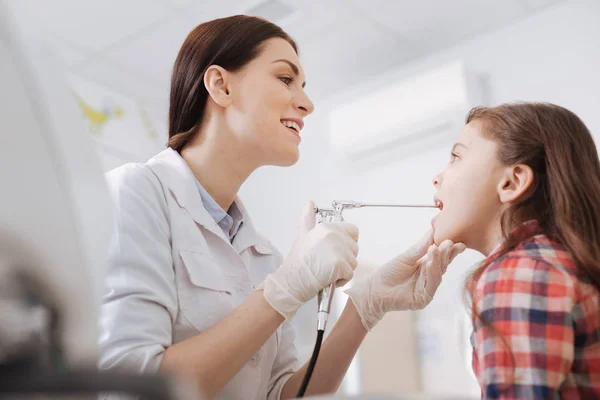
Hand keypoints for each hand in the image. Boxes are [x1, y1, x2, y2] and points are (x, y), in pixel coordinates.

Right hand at [259, 201, 358, 318]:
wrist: (292, 280)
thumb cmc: (298, 262)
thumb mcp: (303, 235)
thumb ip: (308, 218)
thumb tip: (309, 203)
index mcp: (327, 227)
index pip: (353, 232)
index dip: (347, 244)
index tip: (335, 251)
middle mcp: (334, 234)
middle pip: (354, 249)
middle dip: (344, 259)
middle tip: (326, 263)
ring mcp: (337, 249)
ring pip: (353, 263)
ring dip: (343, 271)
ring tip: (326, 271)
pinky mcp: (339, 264)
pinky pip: (350, 275)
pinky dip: (341, 280)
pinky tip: (327, 278)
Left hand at [345, 230, 464, 330]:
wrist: (375, 288)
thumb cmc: (389, 272)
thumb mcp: (407, 256)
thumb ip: (421, 246)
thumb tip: (433, 230)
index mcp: (427, 267)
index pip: (442, 257)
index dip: (449, 250)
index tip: (457, 241)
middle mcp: (430, 278)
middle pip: (442, 265)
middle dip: (446, 254)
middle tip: (449, 242)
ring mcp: (427, 290)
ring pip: (437, 274)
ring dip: (438, 261)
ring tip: (438, 249)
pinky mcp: (423, 299)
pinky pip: (430, 285)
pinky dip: (431, 273)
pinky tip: (430, 263)